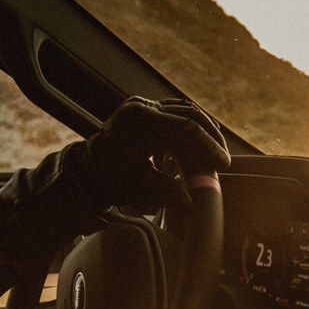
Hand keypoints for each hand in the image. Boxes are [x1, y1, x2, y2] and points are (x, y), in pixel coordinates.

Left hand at [79, 97, 230, 209]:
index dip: (209, 146)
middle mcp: (141, 107)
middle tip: (223, 159)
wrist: (85, 173)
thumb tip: (193, 203)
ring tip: (215, 152)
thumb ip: (167, 193)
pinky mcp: (143, 111)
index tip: (223, 163)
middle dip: (210, 137)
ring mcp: (141, 106)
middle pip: (189, 114)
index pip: (187, 128)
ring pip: (184, 111)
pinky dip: (187, 129)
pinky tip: (196, 148)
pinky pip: (173, 114)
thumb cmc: (108, 181)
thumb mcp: (139, 188)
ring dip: (201, 131)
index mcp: (140, 121)